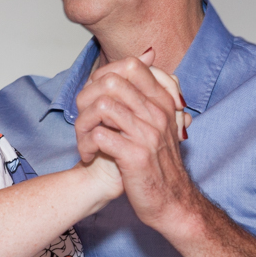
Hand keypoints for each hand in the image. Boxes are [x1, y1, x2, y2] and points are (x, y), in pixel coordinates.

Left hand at [74, 49, 196, 230]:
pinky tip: (88, 155)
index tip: (96, 98)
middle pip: (111, 82)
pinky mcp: (135, 156)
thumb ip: (151, 90)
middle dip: (87, 99)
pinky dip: (85, 145)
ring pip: (100, 107)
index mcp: (163, 102)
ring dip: (83, 124)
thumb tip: (148, 53)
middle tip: (84, 119)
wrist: (172, 203)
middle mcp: (158, 114)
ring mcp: (147, 134)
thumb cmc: (159, 164)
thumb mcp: (162, 122)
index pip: (131, 66)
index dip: (104, 76)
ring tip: (83, 139)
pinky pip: (99, 136)